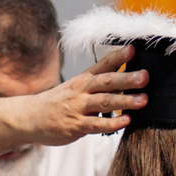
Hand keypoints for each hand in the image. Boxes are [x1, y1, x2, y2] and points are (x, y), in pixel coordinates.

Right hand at [0, 49, 147, 170]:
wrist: (30, 118)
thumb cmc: (58, 102)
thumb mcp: (76, 87)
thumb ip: (99, 84)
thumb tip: (127, 79)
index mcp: (83, 79)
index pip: (102, 64)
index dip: (118, 57)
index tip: (134, 49)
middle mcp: (81, 91)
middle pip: (106, 82)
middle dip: (127, 79)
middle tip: (145, 76)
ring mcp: (78, 108)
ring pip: (104, 102)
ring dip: (124, 101)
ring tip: (143, 100)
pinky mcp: (75, 126)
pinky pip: (96, 125)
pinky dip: (112, 123)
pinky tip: (126, 121)